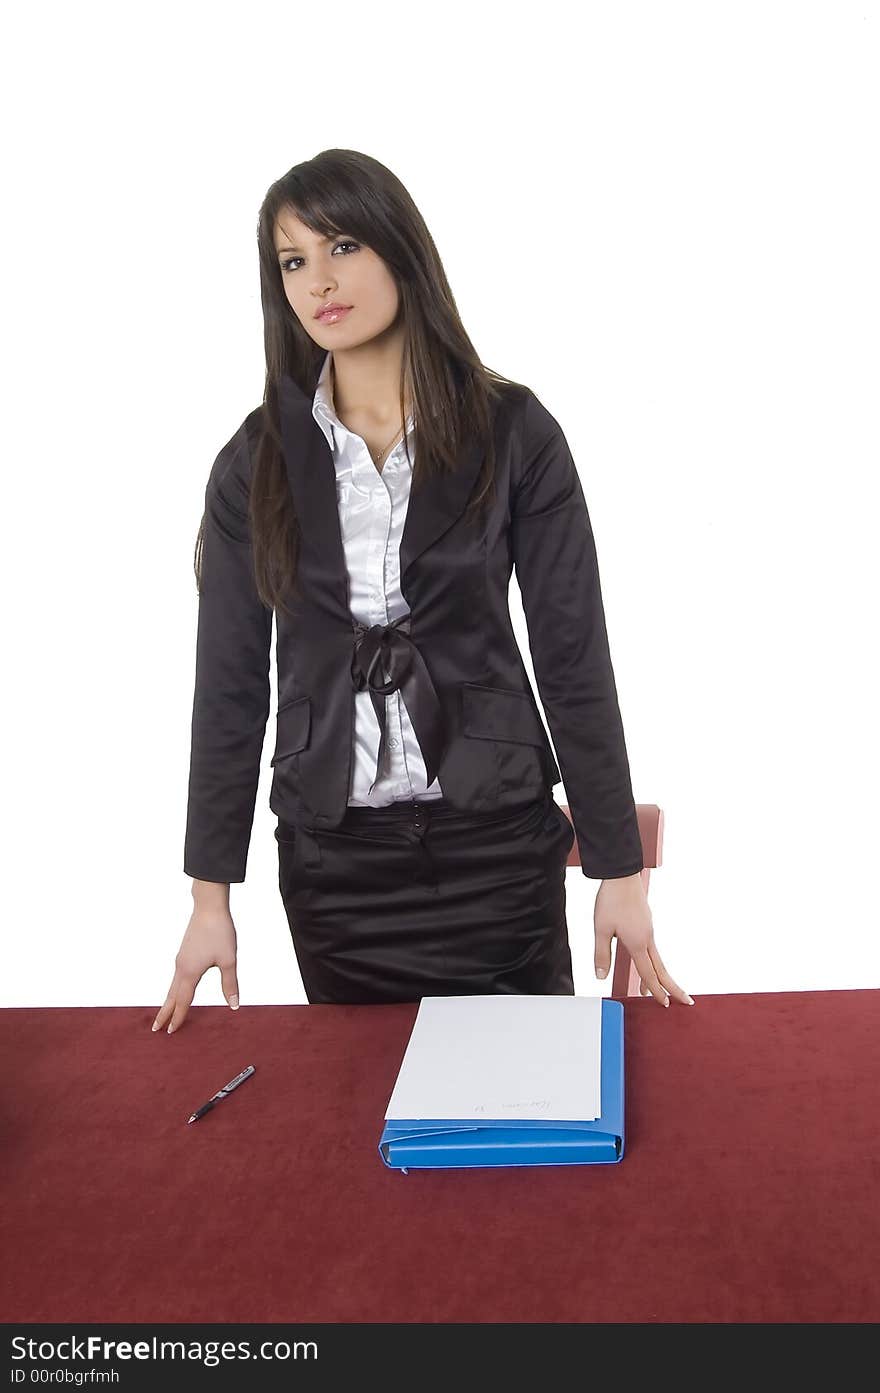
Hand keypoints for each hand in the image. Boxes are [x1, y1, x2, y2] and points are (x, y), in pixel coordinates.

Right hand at [151, 902, 239, 1034]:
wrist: (209, 907)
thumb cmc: (220, 932)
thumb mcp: (228, 960)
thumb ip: (230, 984)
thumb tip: (234, 1005)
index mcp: (190, 973)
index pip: (183, 1001)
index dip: (178, 1017)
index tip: (171, 1032)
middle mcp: (181, 968)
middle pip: (171, 996)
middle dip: (165, 1013)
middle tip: (156, 1029)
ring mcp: (180, 960)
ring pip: (172, 986)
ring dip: (168, 1001)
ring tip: (163, 1014)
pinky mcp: (184, 953)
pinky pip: (176, 977)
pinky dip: (174, 989)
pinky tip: (177, 989)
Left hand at [593, 873, 693, 1006]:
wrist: (621, 876)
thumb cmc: (611, 901)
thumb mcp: (601, 929)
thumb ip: (602, 955)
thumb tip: (600, 977)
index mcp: (637, 943)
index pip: (648, 973)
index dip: (656, 991)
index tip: (665, 1004)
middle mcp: (647, 938)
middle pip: (661, 969)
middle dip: (672, 987)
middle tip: (686, 1001)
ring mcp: (648, 930)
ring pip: (656, 958)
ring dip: (660, 975)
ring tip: (659, 989)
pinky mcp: (646, 922)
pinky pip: (652, 947)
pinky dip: (653, 961)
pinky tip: (646, 962)